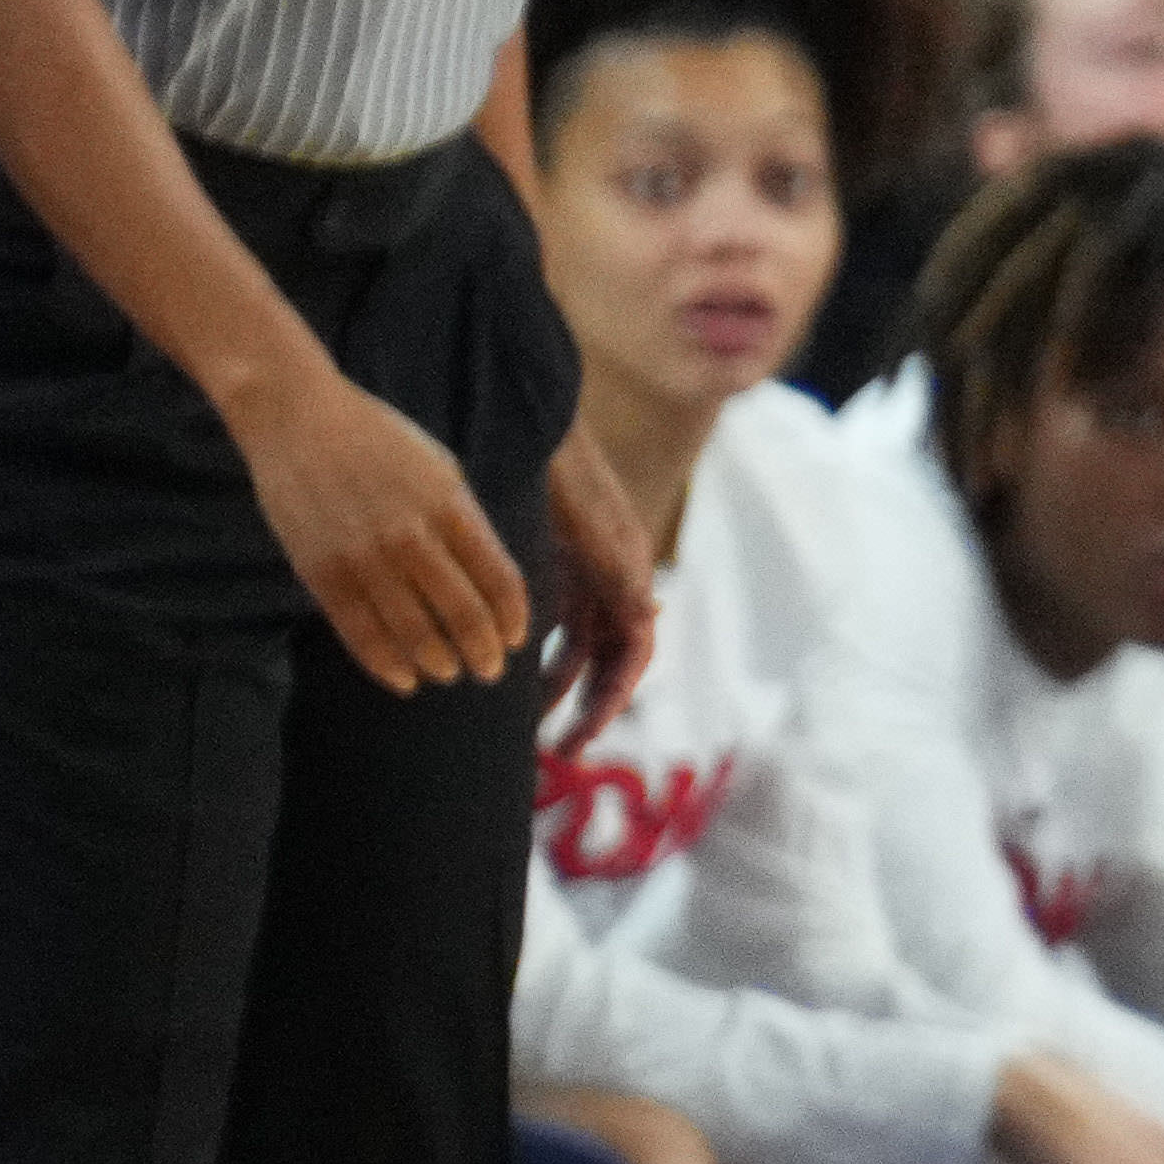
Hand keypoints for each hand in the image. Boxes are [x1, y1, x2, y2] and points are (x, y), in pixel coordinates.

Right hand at [231, 362, 532, 691]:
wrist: (300, 419)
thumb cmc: (379, 441)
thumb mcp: (441, 469)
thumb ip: (466, 522)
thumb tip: (491, 579)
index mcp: (452, 506)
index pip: (500, 579)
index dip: (513, 619)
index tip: (516, 639)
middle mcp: (413, 535)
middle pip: (464, 614)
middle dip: (484, 653)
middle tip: (489, 671)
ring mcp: (364, 556)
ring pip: (414, 632)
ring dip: (438, 663)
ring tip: (448, 673)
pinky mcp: (321, 571)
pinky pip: (360, 633)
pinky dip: (386, 665)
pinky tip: (403, 679)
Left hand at [542, 434, 662, 728]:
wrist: (529, 415)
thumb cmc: (559, 466)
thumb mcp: (588, 521)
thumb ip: (618, 566)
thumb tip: (650, 615)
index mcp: (625, 569)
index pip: (633, 651)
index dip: (612, 697)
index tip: (582, 736)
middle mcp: (612, 576)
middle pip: (610, 657)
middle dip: (590, 704)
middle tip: (560, 748)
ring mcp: (585, 571)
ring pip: (581, 646)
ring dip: (561, 684)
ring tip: (527, 722)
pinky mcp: (558, 562)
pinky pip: (559, 623)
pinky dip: (543, 654)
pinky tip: (513, 674)